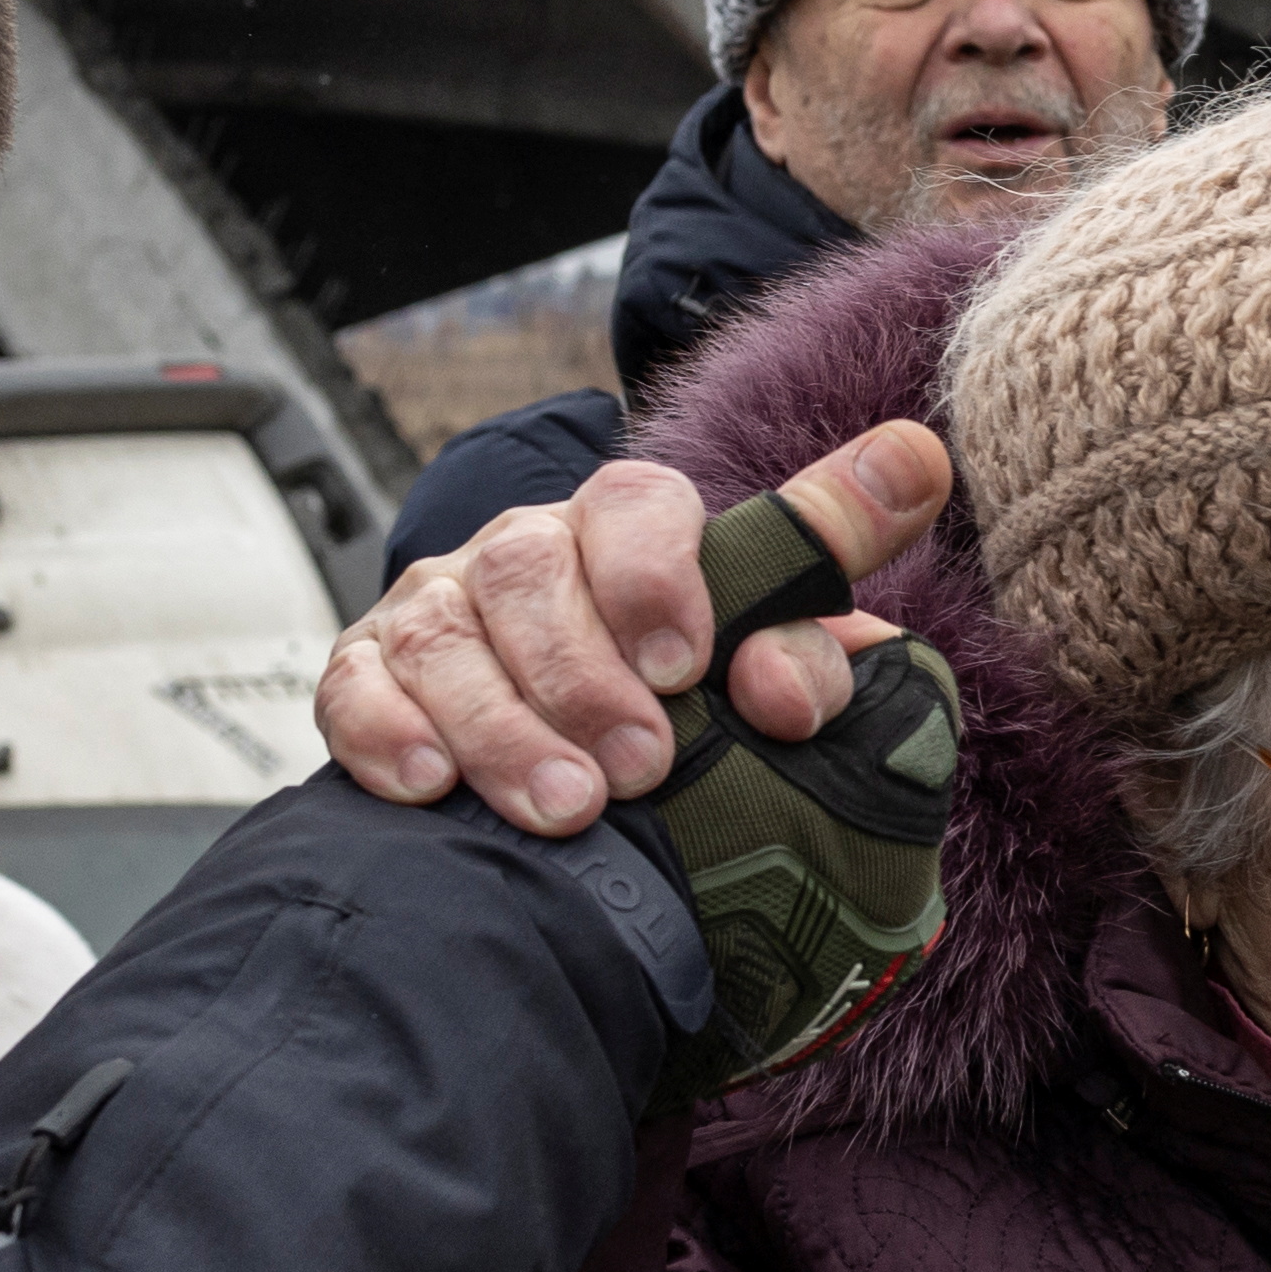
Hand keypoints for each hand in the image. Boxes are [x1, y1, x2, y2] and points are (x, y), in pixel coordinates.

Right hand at [318, 427, 952, 834]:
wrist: (595, 809)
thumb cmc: (698, 709)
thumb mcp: (777, 639)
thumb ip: (827, 566)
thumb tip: (916, 462)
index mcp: (624, 533)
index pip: (630, 507)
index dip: (654, 576)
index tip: (690, 663)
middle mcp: (523, 555)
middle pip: (528, 570)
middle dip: (583, 673)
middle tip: (642, 767)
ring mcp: (436, 612)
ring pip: (441, 636)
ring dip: (502, 726)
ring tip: (566, 810)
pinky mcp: (367, 676)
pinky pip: (354, 687)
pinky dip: (386, 733)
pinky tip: (430, 786)